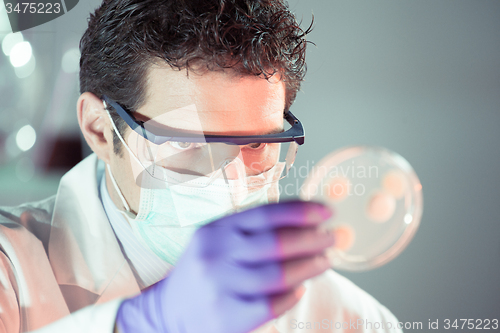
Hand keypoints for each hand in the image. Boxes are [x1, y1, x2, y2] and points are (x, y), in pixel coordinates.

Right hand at [116, 200, 334, 332]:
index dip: (300, 211)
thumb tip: (304, 219)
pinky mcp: (226, 316)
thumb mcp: (218, 240)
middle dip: (312, 238)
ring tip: (325, 261)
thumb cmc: (204, 269)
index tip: (326, 211)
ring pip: (278, 274)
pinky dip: (291, 295)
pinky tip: (300, 289)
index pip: (265, 214)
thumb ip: (252, 229)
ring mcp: (220, 286)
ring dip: (309, 266)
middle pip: (275, 242)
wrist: (168, 311)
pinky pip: (270, 304)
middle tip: (332, 237)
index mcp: (216, 230)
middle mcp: (216, 254)